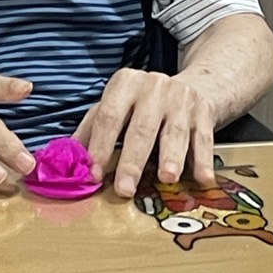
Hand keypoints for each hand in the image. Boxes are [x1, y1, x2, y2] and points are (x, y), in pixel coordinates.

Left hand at [73, 68, 215, 198]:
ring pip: (174, 133)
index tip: (95, 173)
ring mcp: (181, 100)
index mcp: (125, 83)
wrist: (192, 86)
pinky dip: (203, 160)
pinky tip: (203, 178)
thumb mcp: (115, 105)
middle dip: (132, 160)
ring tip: (167, 177)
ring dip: (171, 157)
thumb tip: (68, 160)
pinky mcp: (205, 114)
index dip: (101, 145)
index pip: (109, 116)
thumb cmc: (143, 103)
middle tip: (125, 188)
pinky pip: (204, 139)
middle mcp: (154, 87)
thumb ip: (91, 130)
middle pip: (141, 128)